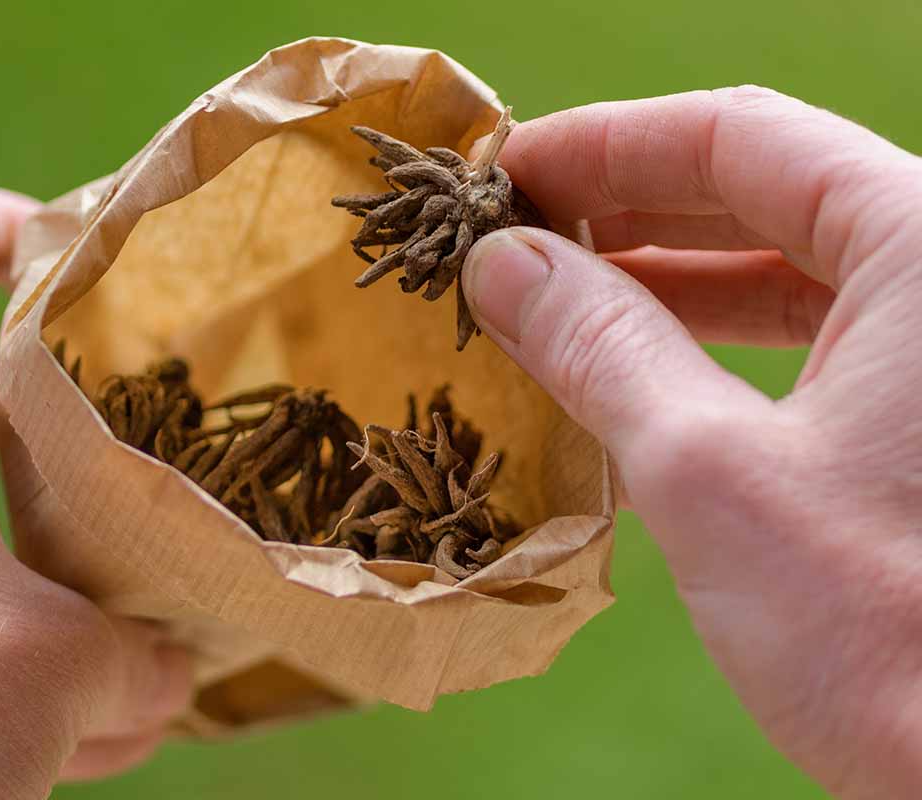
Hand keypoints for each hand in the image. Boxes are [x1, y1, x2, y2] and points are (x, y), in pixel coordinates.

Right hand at [462, 87, 921, 797]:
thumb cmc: (895, 641)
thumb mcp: (711, 473)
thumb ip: (602, 347)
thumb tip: (505, 265)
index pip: (742, 138)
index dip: (607, 145)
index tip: (509, 171)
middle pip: (769, 189)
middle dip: (630, 206)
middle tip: (517, 232)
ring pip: (792, 263)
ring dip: (666, 274)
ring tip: (556, 291)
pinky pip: (815, 334)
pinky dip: (717, 336)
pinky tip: (635, 358)